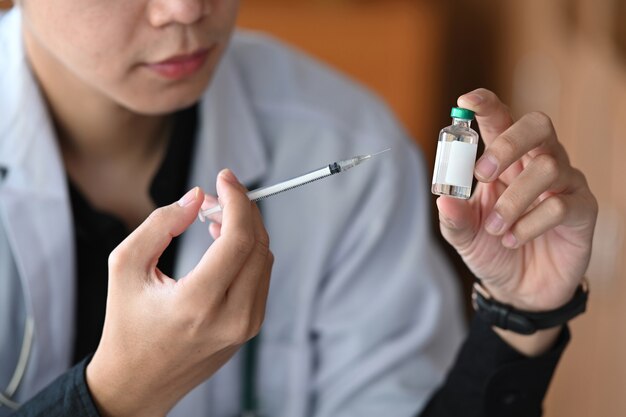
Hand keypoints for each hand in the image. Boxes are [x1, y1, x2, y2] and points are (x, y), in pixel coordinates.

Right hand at [86, 169, 273, 416]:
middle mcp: (231, 317)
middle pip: (258, 244)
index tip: (224, 178)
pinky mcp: (250, 327)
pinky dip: (248, 251)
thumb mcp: (124, 267)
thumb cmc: (126, 325)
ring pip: (265, 258)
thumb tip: (197, 198)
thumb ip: (160, 224)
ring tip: (213, 222)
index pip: (239, 238)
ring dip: (245, 229)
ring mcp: (246, 326)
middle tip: (214, 198)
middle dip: (241, 209)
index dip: (237, 200)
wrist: (138, 382)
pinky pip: (261, 275)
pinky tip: (223, 245)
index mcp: (198, 303)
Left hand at [436, 89, 596, 351]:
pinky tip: (513, 241)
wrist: (519, 290)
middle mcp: (536, 164)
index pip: (500, 120)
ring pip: (548, 167)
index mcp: (504, 161)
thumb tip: (444, 199)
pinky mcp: (581, 211)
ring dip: (514, 200)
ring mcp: (563, 185)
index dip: (487, 105)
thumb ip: (453, 217)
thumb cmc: (491, 249)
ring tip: (496, 230)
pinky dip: (530, 224)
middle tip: (483, 173)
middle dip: (508, 143)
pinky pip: (561, 205)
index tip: (466, 102)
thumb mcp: (463, 236)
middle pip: (537, 126)